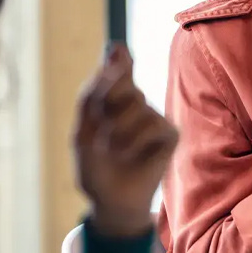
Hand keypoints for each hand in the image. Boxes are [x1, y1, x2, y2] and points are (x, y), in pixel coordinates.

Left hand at [72, 43, 177, 236]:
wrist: (110, 201)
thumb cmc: (95, 167)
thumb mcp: (82, 131)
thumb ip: (92, 92)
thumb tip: (112, 51)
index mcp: (112, 98)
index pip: (118, 64)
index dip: (117, 59)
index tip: (116, 51)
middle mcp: (136, 102)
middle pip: (121, 82)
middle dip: (105, 105)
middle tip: (101, 129)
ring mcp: (154, 116)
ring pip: (137, 103)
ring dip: (117, 129)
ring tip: (113, 150)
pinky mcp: (170, 134)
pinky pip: (153, 123)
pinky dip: (136, 140)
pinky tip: (131, 155)